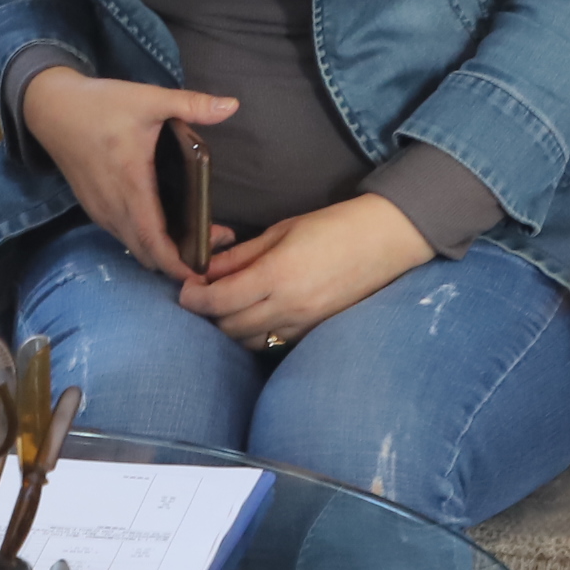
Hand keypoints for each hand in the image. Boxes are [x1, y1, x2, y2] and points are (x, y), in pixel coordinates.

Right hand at [19, 66, 237, 280]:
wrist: (50, 108)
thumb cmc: (100, 104)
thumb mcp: (148, 99)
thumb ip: (191, 104)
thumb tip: (232, 105)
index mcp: (131, 184)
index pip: (155, 240)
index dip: (178, 264)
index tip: (204, 273)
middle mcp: (113, 206)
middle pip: (148, 252)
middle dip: (180, 262)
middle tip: (214, 253)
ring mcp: (101, 210)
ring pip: (135, 247)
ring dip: (162, 253)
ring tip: (197, 242)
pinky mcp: (95, 208)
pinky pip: (123, 236)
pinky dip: (146, 242)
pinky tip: (167, 230)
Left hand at [180, 194, 429, 351]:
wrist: (384, 240)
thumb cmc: (333, 226)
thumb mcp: (281, 232)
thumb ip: (241, 255)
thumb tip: (207, 269)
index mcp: (277, 275)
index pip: (220, 300)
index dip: (195, 299)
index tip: (185, 290)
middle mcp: (289, 306)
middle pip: (230, 327)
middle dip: (209, 314)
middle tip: (201, 297)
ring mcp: (304, 324)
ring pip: (250, 341)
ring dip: (231, 327)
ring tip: (226, 306)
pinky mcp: (315, 332)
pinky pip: (274, 342)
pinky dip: (257, 334)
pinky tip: (255, 315)